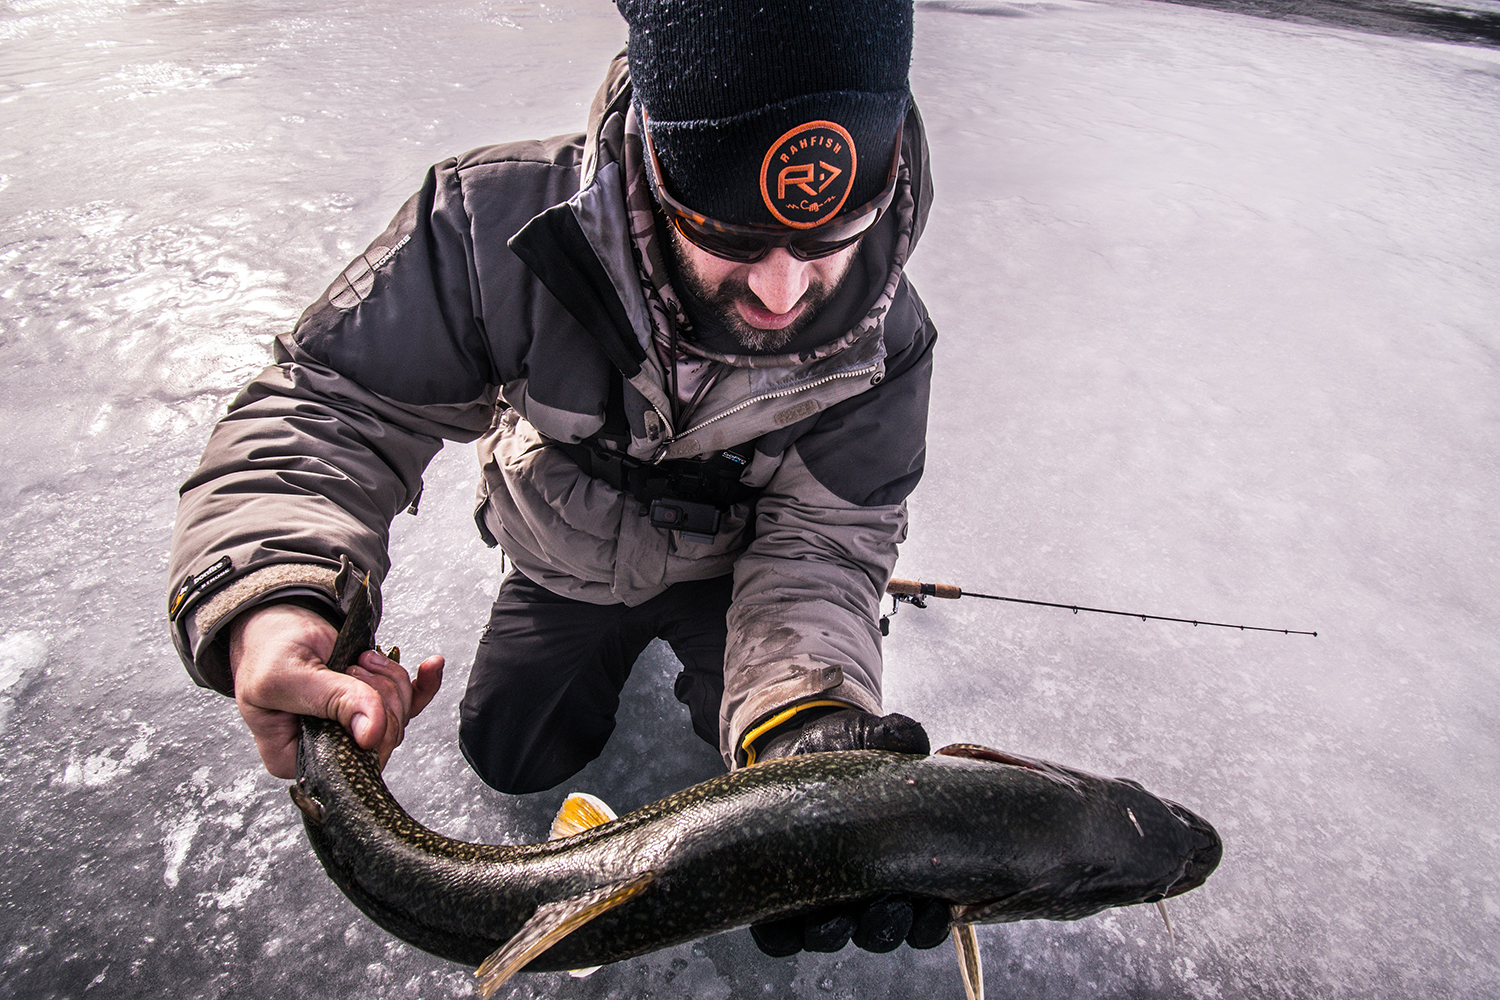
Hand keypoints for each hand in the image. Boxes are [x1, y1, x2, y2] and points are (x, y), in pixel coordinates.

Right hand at [228, 602, 442, 777]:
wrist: (278, 621)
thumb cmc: (268, 650)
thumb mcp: (289, 674)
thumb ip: (332, 699)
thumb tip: (371, 732)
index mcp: (295, 757)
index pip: (351, 763)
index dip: (368, 728)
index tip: (354, 685)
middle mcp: (329, 748)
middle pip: (383, 738)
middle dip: (380, 695)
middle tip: (353, 667)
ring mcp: (353, 727)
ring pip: (398, 717)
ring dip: (391, 680)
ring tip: (362, 659)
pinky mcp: (372, 705)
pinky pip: (411, 702)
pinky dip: (424, 681)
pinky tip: (431, 666)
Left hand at [750, 707, 947, 955]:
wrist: (789, 747)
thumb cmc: (841, 749)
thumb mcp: (869, 737)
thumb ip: (896, 735)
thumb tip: (914, 740)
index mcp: (898, 865)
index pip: (926, 916)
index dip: (930, 923)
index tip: (934, 907)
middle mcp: (861, 890)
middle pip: (881, 933)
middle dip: (887, 928)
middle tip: (888, 905)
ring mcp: (818, 896)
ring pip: (830, 937)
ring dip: (837, 934)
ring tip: (838, 916)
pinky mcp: (775, 896)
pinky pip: (779, 936)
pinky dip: (783, 936)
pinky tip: (785, 920)